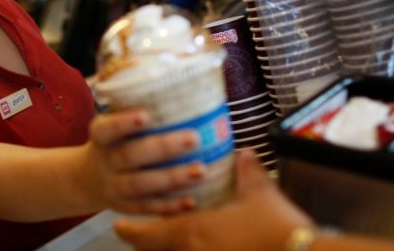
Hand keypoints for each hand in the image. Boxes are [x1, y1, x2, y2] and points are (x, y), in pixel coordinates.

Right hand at [83, 110, 205, 215]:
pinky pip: (149, 208)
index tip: (145, 115)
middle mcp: (107, 161)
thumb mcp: (112, 122)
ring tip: (201, 170)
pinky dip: (170, 207)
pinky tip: (192, 202)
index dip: (124, 123)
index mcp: (101, 136)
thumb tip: (186, 78)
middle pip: (131, 156)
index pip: (107, 128)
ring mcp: (115, 187)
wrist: (88, 178)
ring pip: (142, 185)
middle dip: (163, 148)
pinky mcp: (127, 207)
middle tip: (193, 138)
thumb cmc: (115, 141)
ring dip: (173, 178)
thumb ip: (137, 106)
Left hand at [114, 149, 313, 250]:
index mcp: (191, 231)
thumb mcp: (260, 193)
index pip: (146, 235)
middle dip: (144, 245)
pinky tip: (200, 248)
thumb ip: (247, 171)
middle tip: (140, 233)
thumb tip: (244, 153)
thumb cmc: (274, 225)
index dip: (129, 232)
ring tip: (167, 243)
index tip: (119, 226)